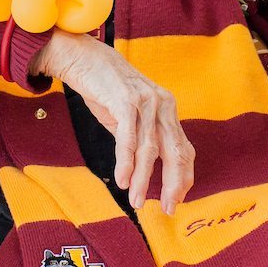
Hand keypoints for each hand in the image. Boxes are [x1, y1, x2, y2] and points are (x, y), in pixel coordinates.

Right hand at [32, 30, 193, 213]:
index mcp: (168, 110)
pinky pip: (129, 138)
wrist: (83, 57)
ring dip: (144, 179)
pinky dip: (126, 162)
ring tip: (137, 201)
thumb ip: (142, 138)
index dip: (183, 178)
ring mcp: (145, 102)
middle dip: (173, 184)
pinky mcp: (125, 100)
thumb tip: (146, 170)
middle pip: (176, 152)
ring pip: (150, 149)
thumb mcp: (130, 115)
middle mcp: (163, 105)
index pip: (184, 149)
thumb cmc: (106, 89)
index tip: (176, 200)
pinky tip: (123, 181)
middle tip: (167, 209)